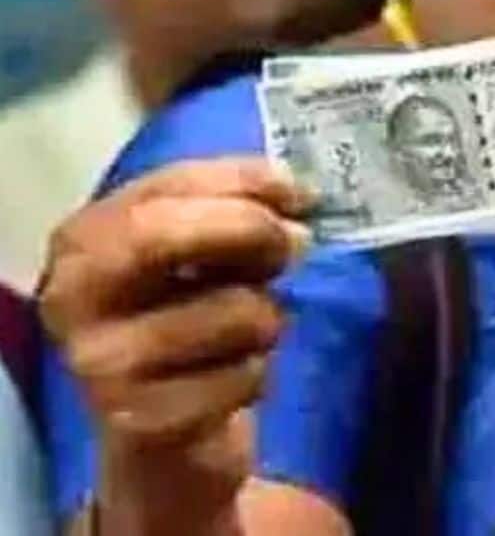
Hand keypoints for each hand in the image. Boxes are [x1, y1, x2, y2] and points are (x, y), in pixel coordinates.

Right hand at [40, 157, 311, 451]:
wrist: (160, 434)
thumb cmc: (184, 319)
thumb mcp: (196, 251)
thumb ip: (234, 206)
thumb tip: (296, 193)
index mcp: (83, 241)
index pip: (165, 187)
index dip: (242, 182)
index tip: (300, 193)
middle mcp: (72, 297)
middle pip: (164, 235)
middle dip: (250, 231)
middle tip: (293, 246)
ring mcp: (100, 363)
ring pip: (230, 312)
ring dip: (267, 317)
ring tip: (246, 331)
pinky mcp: (139, 422)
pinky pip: (242, 376)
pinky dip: (258, 373)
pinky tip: (229, 378)